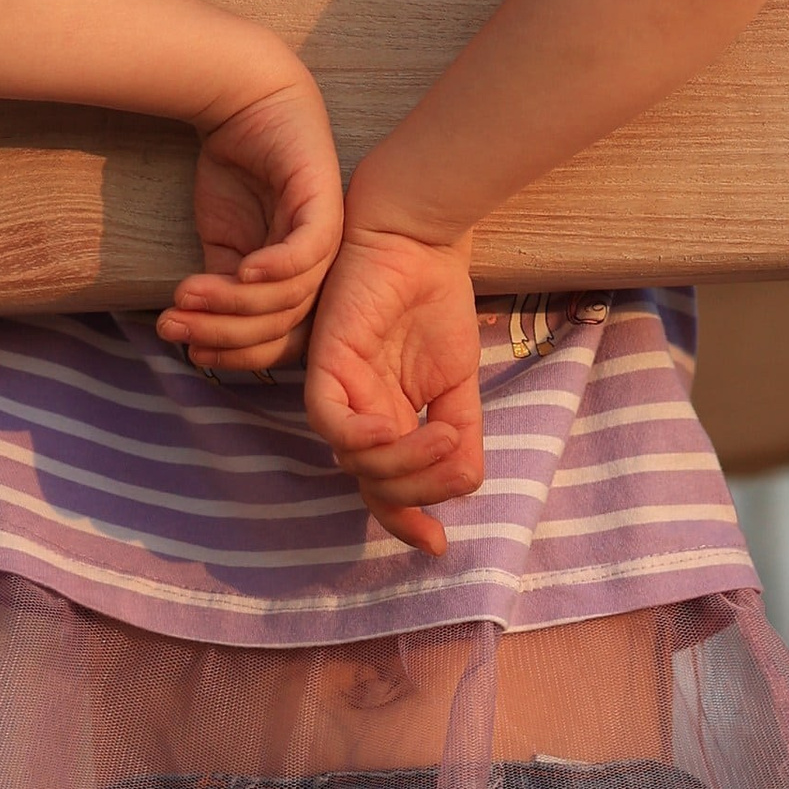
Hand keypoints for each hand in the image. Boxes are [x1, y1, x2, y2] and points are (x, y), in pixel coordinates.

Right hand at [156, 74, 342, 377]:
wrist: (241, 99)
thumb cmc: (233, 170)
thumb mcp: (221, 241)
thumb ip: (221, 289)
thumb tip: (198, 338)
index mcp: (299, 281)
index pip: (279, 337)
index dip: (235, 353)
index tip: (190, 353)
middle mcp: (320, 266)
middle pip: (282, 323)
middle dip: (224, 332)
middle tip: (174, 328)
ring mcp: (328, 235)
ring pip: (291, 294)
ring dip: (234, 303)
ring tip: (186, 297)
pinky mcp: (325, 202)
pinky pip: (309, 249)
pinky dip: (277, 266)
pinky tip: (241, 271)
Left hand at [303, 220, 482, 554]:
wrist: (421, 242)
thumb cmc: (436, 305)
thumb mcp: (460, 384)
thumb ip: (461, 437)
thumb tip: (463, 486)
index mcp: (389, 424)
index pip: (388, 492)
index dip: (409, 524)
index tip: (437, 546)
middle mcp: (360, 418)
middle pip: (376, 488)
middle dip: (419, 491)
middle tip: (455, 456)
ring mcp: (341, 394)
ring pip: (360, 463)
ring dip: (407, 462)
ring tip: (446, 433)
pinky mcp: (325, 366)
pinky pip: (332, 423)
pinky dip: (365, 438)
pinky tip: (399, 427)